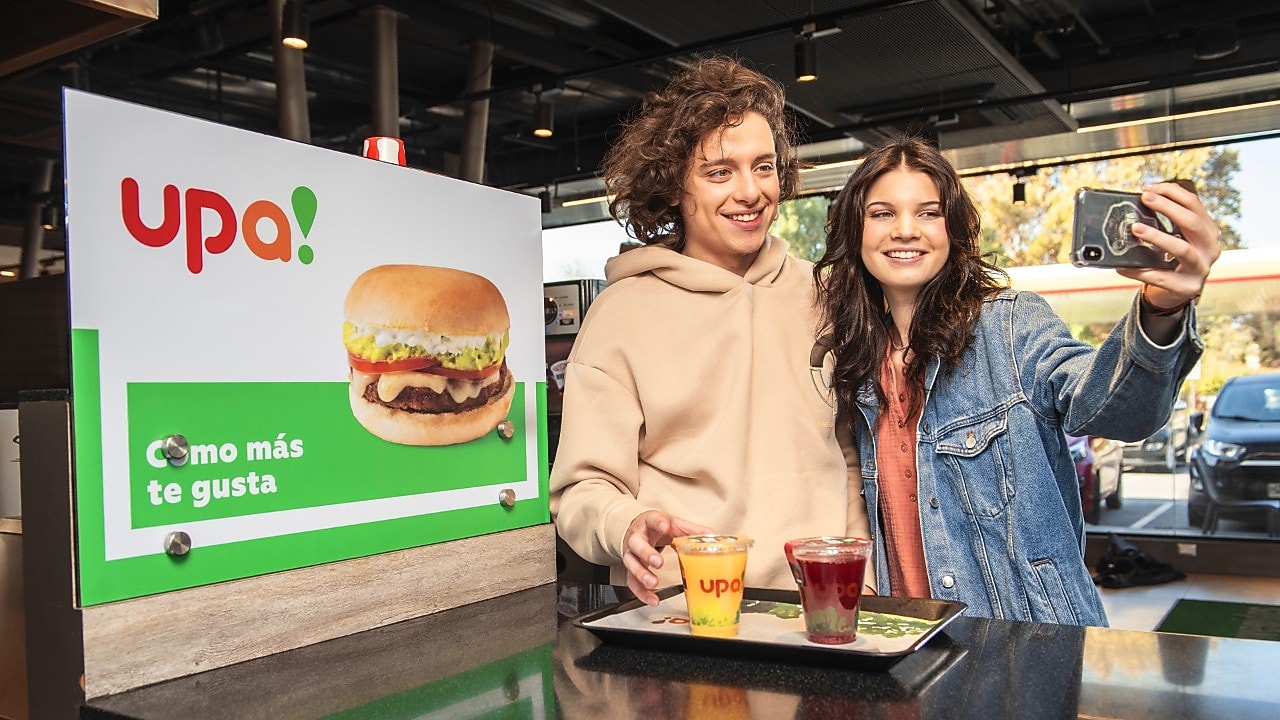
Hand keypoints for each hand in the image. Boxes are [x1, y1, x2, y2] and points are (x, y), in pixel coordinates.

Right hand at [622, 511, 711, 605]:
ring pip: (631, 563)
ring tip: (653, 583)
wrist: (638, 528)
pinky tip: (652, 599)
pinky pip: (632, 582)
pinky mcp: (630, 569)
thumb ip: (692, 530)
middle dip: (647, 553)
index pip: (652, 519)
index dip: (658, 523)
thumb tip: (713, 536)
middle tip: (658, 562)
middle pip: (636, 543)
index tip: (664, 526)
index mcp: (649, 522)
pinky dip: (642, 592)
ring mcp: (631, 553)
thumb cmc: (656, 527)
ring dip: (641, 575)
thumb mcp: (674, 524)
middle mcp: (637, 537)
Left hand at [1117, 181, 1221, 306]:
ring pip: (1182, 249)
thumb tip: (1140, 203)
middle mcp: (1210, 248)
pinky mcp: (1187, 288)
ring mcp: (1201, 269)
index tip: (1149, 188)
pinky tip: (1122, 267)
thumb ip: (1167, 222)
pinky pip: (1161, 277)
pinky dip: (1139, 271)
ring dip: (1157, 237)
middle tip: (1144, 198)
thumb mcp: (1176, 238)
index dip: (1173, 193)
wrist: (1177, 294)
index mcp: (1208, 231)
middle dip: (1167, 207)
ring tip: (1135, 228)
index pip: (1194, 205)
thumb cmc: (1173, 261)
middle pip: (1192, 223)